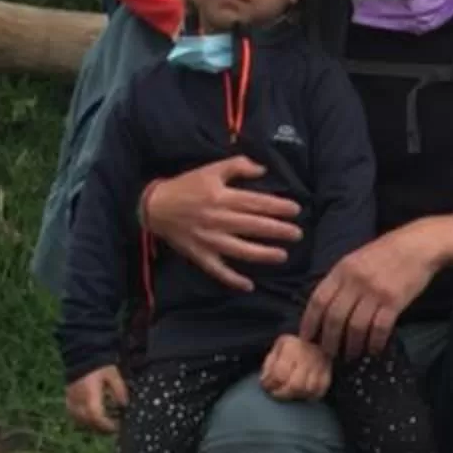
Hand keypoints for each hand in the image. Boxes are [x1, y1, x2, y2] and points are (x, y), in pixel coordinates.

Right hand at [65, 365, 127, 432]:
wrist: (82, 354)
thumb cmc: (99, 364)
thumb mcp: (113, 374)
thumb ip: (119, 390)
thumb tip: (124, 405)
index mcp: (90, 395)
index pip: (96, 416)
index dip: (106, 425)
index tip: (117, 427)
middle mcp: (78, 400)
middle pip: (88, 422)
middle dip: (101, 428)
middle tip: (113, 428)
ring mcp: (71, 400)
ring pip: (79, 420)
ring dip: (92, 425)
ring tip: (104, 424)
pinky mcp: (68, 398)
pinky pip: (73, 414)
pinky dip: (82, 419)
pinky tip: (91, 417)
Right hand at [140, 157, 300, 293]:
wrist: (156, 207)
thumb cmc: (187, 186)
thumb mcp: (211, 169)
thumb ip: (238, 166)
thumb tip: (263, 170)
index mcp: (222, 197)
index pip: (256, 203)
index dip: (278, 207)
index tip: (295, 210)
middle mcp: (218, 219)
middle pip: (253, 226)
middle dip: (278, 231)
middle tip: (297, 234)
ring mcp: (209, 240)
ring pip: (240, 250)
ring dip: (263, 254)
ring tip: (282, 256)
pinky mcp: (200, 255)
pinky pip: (218, 270)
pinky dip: (232, 279)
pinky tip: (249, 286)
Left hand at [259, 332, 332, 402]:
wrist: (316, 337)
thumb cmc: (292, 346)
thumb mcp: (277, 348)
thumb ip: (269, 364)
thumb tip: (265, 382)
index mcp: (292, 347)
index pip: (279, 373)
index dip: (270, 384)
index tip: (266, 386)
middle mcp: (308, 356)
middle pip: (295, 385)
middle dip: (282, 394)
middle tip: (276, 394)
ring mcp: (320, 365)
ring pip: (308, 390)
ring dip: (295, 396)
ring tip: (288, 393)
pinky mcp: (328, 373)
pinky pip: (319, 391)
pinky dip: (309, 396)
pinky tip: (301, 394)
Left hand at [302, 222, 448, 362]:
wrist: (418, 245)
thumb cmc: (386, 252)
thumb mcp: (356, 259)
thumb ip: (341, 280)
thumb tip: (324, 306)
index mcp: (342, 269)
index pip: (318, 300)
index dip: (310, 322)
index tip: (307, 338)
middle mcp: (355, 281)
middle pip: (335, 318)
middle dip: (330, 340)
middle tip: (330, 353)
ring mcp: (375, 291)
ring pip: (356, 327)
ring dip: (352, 345)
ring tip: (351, 354)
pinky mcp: (394, 301)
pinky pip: (380, 328)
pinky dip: (375, 342)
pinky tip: (374, 349)